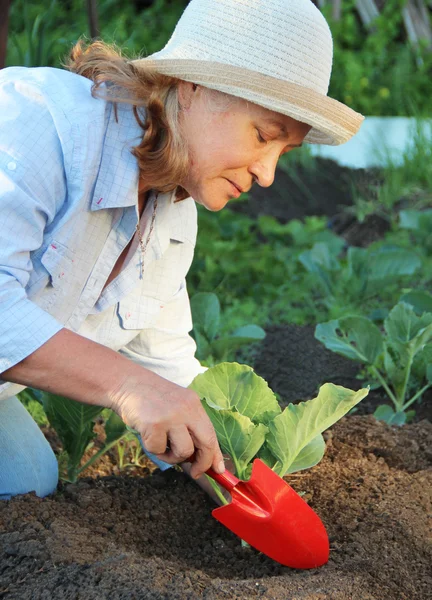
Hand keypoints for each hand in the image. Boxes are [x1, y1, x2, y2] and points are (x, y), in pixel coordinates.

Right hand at [109, 371, 224, 478]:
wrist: (127, 383)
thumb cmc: (151, 400)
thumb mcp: (176, 407)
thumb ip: (189, 427)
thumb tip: (201, 458)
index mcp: (194, 404)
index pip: (211, 433)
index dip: (216, 455)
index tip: (218, 470)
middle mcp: (186, 408)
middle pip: (206, 443)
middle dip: (203, 463)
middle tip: (195, 472)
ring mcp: (171, 416)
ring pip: (184, 451)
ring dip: (172, 457)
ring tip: (162, 445)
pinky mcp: (154, 425)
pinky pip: (159, 450)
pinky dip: (152, 448)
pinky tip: (147, 434)